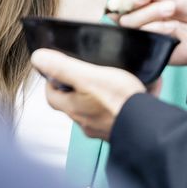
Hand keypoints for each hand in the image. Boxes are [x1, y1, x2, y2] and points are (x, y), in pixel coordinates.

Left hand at [31, 49, 147, 139]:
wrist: (149, 128)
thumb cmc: (119, 103)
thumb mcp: (88, 77)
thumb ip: (62, 67)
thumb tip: (38, 58)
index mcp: (73, 107)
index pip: (51, 95)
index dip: (51, 81)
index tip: (57, 69)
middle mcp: (86, 121)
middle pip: (73, 102)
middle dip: (78, 87)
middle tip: (87, 72)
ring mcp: (103, 128)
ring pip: (95, 109)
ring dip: (100, 95)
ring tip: (112, 79)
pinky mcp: (120, 129)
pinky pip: (116, 113)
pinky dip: (120, 102)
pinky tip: (133, 92)